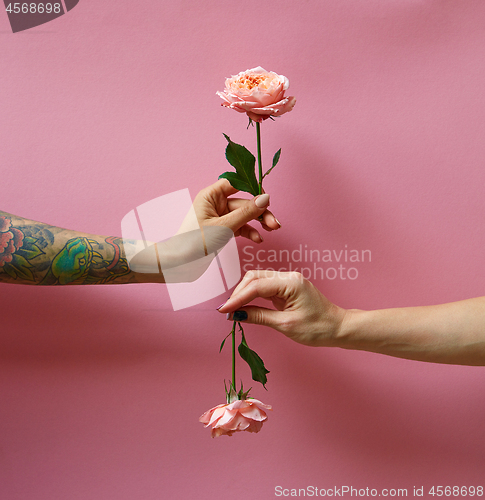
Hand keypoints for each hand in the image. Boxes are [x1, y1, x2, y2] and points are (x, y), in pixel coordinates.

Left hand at [193, 179, 280, 242]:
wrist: (180, 263)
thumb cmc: (195, 242)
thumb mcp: (224, 227)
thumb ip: (246, 213)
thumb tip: (265, 199)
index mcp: (211, 195)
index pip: (236, 183)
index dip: (252, 188)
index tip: (267, 198)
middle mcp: (216, 203)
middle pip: (244, 202)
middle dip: (260, 212)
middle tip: (274, 223)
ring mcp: (220, 217)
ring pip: (244, 215)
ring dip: (258, 222)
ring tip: (272, 229)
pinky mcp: (223, 229)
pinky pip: (240, 227)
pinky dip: (249, 232)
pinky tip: (258, 239)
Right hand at [218, 270, 346, 346]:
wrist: (338, 328)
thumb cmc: (318, 328)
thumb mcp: (286, 325)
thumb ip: (259, 316)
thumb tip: (237, 314)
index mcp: (291, 283)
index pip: (256, 286)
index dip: (237, 298)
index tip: (223, 310)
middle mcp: (288, 277)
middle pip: (254, 278)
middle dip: (238, 293)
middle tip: (227, 311)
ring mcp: (287, 281)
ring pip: (257, 281)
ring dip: (244, 294)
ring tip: (233, 310)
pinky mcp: (286, 289)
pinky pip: (264, 288)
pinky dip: (252, 296)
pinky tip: (245, 307)